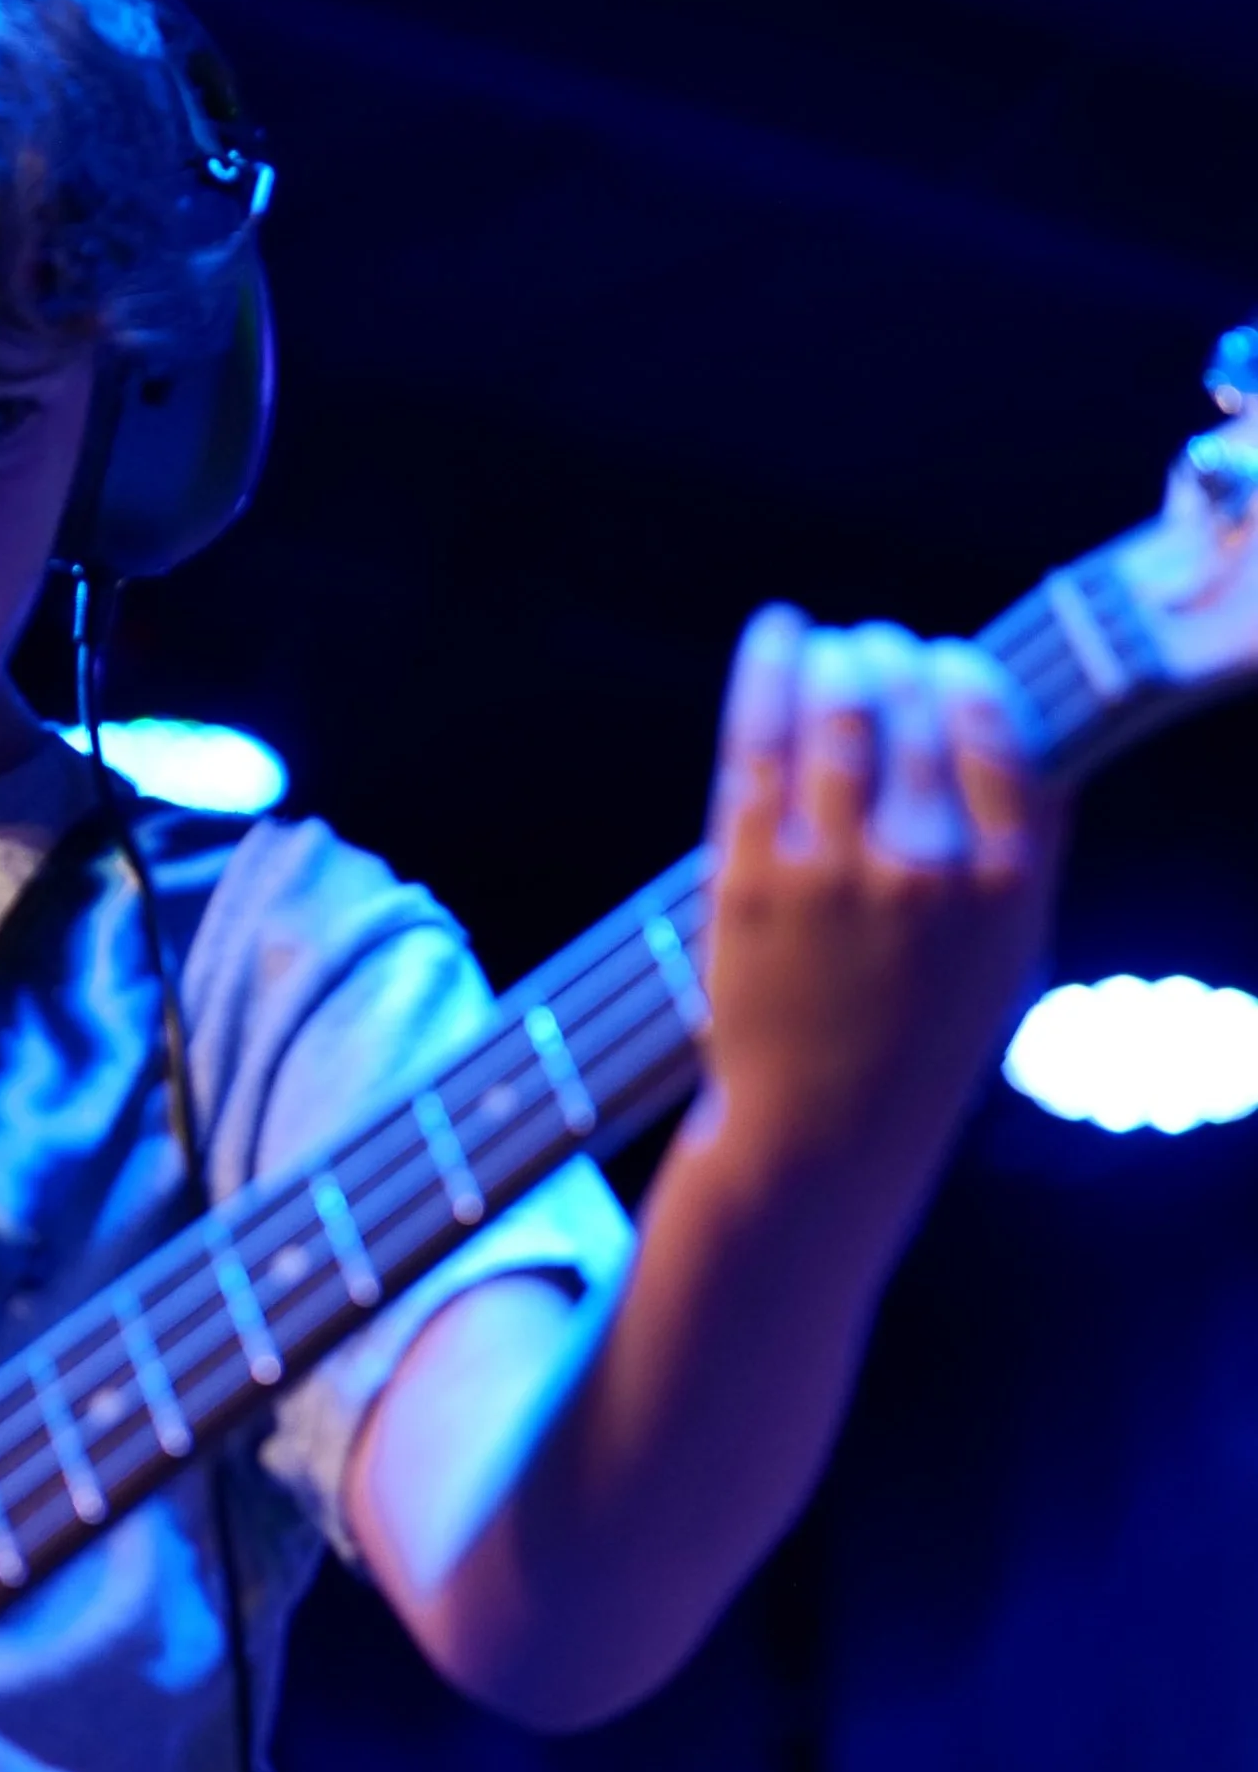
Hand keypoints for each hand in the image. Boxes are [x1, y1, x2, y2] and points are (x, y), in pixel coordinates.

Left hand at [696, 606, 1061, 1227]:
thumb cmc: (917, 1041)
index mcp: (1005, 887)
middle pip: (913, 708)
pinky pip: (756, 745)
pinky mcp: (748, 879)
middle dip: (892, 656)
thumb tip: (1014, 725)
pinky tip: (776, 634)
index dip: (965, 675)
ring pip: (836, 711)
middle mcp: (924, 871)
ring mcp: (830, 873)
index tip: (945, 662)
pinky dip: (766, 672)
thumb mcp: (1008, 957)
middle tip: (874, 650)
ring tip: (826, 647)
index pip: (997, 729)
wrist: (819, 1136)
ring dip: (833, 657)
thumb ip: (1023, 849)